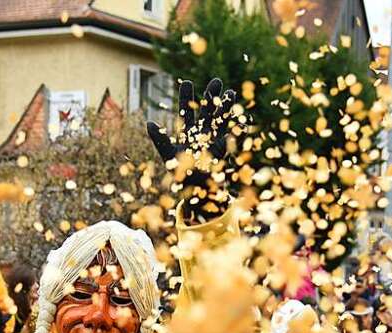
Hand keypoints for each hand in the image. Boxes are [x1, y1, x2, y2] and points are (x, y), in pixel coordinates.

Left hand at [147, 78, 241, 221]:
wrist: (196, 191)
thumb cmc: (181, 176)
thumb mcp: (169, 156)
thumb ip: (160, 139)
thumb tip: (148, 123)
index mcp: (188, 132)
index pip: (186, 110)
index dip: (186, 96)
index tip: (187, 82)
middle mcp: (202, 133)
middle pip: (208, 110)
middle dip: (212, 96)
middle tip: (217, 82)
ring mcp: (215, 140)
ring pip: (221, 119)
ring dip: (226, 107)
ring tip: (230, 93)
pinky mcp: (224, 150)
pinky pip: (232, 136)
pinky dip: (237, 128)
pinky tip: (242, 119)